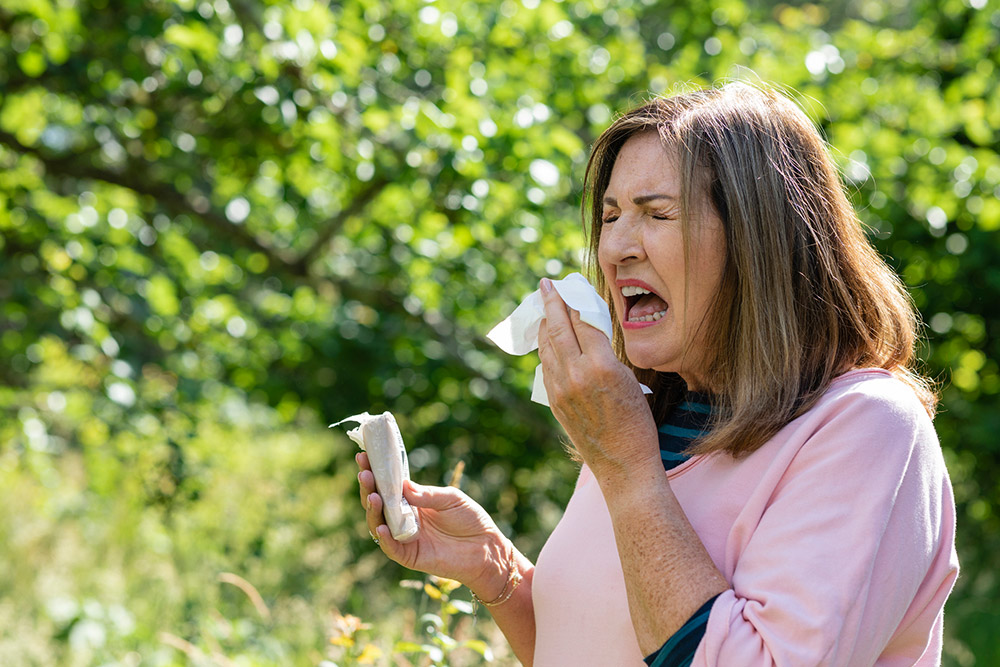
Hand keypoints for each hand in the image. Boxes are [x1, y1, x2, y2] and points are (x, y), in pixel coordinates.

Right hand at [357, 452, 509, 597]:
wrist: (487, 547)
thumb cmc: (470, 519)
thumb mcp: (451, 499)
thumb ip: (427, 494)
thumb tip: (403, 485)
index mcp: (412, 501)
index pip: (388, 485)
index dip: (375, 472)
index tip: (364, 456)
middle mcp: (404, 518)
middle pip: (379, 503)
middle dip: (369, 487)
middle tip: (364, 473)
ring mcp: (405, 537)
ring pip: (379, 524)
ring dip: (373, 510)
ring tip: (372, 496)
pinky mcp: (410, 556)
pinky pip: (391, 547)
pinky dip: (384, 537)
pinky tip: (381, 525)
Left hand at [536, 277, 658, 477]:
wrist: (623, 463)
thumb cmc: (637, 421)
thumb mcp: (629, 379)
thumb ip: (606, 353)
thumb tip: (588, 330)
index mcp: (602, 365)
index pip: (582, 322)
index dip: (575, 300)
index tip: (570, 285)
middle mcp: (576, 374)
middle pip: (559, 328)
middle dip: (551, 303)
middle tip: (545, 285)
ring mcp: (561, 390)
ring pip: (547, 347)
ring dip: (545, 324)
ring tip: (544, 308)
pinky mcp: (555, 403)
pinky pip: (546, 367)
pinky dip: (546, 349)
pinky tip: (547, 340)